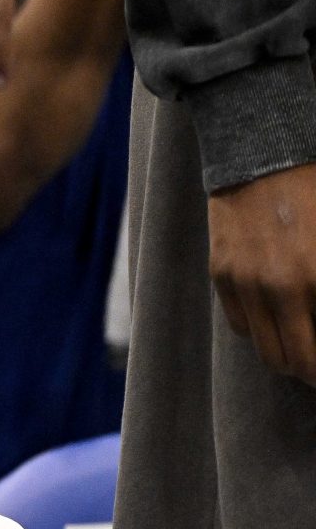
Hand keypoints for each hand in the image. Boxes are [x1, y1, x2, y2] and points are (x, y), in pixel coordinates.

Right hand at [208, 161, 315, 384]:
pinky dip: (260, 329)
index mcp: (315, 278)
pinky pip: (240, 324)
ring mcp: (245, 281)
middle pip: (296, 362)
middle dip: (312, 372)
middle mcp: (280, 286)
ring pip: (266, 351)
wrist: (263, 156)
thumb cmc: (315, 196)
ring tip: (301, 348)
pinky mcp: (221, 272)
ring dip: (286, 357)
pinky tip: (276, 317)